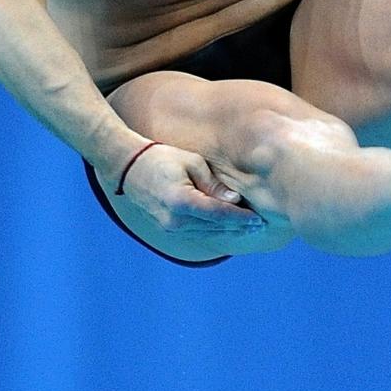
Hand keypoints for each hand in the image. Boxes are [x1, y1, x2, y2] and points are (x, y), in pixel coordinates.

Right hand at [114, 142, 264, 232]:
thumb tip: (234, 200)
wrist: (128, 168)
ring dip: (229, 232)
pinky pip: (197, 232)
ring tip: (250, 228)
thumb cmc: (163, 157)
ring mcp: (170, 227)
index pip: (219, 215)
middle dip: (239, 227)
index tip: (259, 219)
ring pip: (208, 233)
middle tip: (261, 225)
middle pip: (215, 227)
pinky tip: (229, 228)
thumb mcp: (192, 163)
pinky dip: (215, 230)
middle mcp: (175, 220)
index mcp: (181, 201)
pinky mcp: (168, 229)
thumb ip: (213, 184)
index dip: (241, 219)